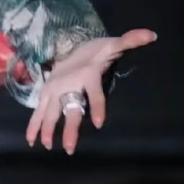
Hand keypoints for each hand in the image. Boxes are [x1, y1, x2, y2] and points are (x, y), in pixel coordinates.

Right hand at [25, 28, 157, 153]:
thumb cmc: (97, 51)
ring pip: (50, 111)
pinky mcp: (45, 93)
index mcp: (87, 75)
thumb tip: (151, 35)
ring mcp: (54, 89)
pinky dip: (34, 125)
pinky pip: (39, 111)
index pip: (94, 93)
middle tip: (69, 148)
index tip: (98, 124)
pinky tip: (32, 141)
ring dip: (47, 128)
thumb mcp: (113, 46)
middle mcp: (68, 83)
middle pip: (69, 107)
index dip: (97, 107)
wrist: (73, 47)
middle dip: (69, 127)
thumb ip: (131, 41)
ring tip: (47, 146)